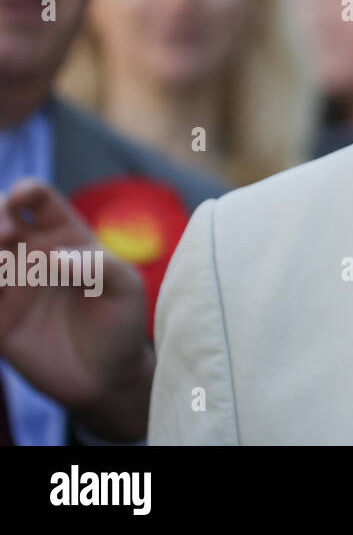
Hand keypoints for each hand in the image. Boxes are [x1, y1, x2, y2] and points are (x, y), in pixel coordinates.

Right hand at [0, 177, 153, 440]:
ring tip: (0, 263)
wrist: (107, 376)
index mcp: (64, 236)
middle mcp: (31, 255)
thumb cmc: (122, 322)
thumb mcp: (125, 289)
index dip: (25, 191)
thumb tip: (56, 257)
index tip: (21, 198)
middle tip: (4, 236)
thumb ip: (99, 267)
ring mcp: (9, 286)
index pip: (37, 200)